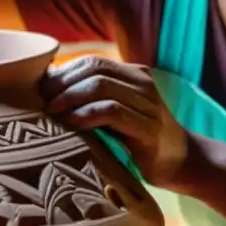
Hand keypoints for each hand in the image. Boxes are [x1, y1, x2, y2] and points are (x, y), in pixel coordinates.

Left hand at [41, 55, 188, 186]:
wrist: (182, 163)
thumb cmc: (140, 139)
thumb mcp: (118, 113)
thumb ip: (95, 99)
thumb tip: (51, 91)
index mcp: (135, 75)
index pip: (93, 62)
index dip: (65, 72)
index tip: (43, 90)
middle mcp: (144, 84)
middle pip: (95, 70)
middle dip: (64, 84)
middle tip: (43, 101)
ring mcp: (149, 105)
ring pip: (102, 87)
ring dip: (71, 98)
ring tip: (54, 112)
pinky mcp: (149, 129)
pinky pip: (113, 112)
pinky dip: (88, 114)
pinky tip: (73, 123)